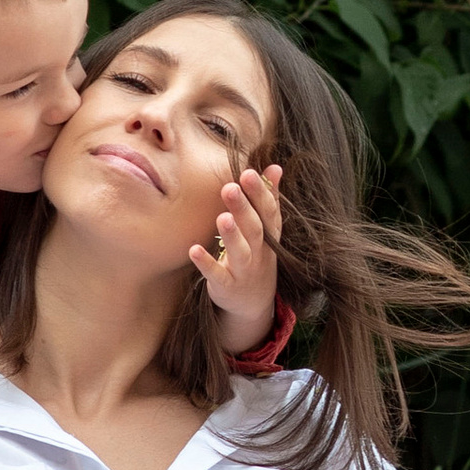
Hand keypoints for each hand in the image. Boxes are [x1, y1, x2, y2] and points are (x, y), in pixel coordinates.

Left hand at [189, 160, 282, 355]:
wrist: (254, 302)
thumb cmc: (257, 255)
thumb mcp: (267, 230)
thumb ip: (269, 198)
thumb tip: (275, 166)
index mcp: (269, 235)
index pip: (268, 212)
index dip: (261, 193)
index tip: (249, 173)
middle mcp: (260, 252)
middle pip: (254, 229)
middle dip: (244, 208)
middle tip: (230, 187)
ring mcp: (244, 271)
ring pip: (241, 253)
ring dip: (231, 236)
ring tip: (222, 217)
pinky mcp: (227, 286)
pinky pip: (217, 275)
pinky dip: (206, 263)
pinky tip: (194, 249)